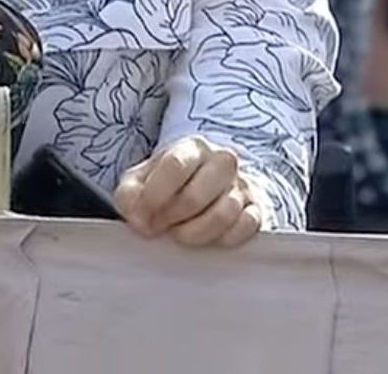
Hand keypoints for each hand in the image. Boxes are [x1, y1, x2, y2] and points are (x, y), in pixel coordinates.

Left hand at [113, 136, 263, 247]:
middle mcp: (222, 161)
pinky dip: (222, 240)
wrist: (209, 184)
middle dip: (171, 218)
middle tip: (158, 229)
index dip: (154, 197)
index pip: (175, 166)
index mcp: (191, 147)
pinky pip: (245, 228)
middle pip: (197, 195)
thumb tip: (138, 218)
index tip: (141, 220)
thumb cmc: (170, 184)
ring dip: (194, 233)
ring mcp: (243, 185)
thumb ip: (129, 194)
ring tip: (179, 234)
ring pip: (223, 214)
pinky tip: (206, 240)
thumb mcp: (141, 181)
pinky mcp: (258, 209)